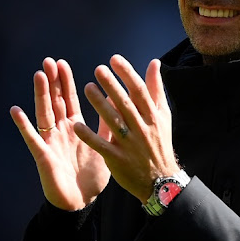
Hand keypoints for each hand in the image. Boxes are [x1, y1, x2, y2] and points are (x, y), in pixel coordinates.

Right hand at [10, 58, 110, 210]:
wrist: (82, 202)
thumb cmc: (92, 176)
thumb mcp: (104, 145)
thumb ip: (107, 124)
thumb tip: (114, 101)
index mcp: (75, 127)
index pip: (69, 99)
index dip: (66, 82)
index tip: (62, 63)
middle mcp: (61, 131)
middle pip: (55, 101)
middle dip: (52, 81)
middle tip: (49, 61)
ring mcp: (51, 142)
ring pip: (44, 113)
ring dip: (41, 94)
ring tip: (39, 75)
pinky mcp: (43, 156)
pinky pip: (32, 138)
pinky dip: (24, 125)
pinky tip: (16, 110)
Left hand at [74, 55, 179, 203]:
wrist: (160, 181)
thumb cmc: (159, 143)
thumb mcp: (163, 115)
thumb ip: (156, 88)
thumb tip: (154, 62)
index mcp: (152, 116)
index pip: (139, 91)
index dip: (127, 74)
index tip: (114, 59)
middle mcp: (142, 128)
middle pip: (126, 103)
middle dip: (112, 86)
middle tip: (98, 69)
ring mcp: (130, 145)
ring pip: (114, 122)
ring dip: (99, 105)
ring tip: (87, 88)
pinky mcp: (118, 160)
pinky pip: (102, 146)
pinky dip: (89, 136)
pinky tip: (76, 125)